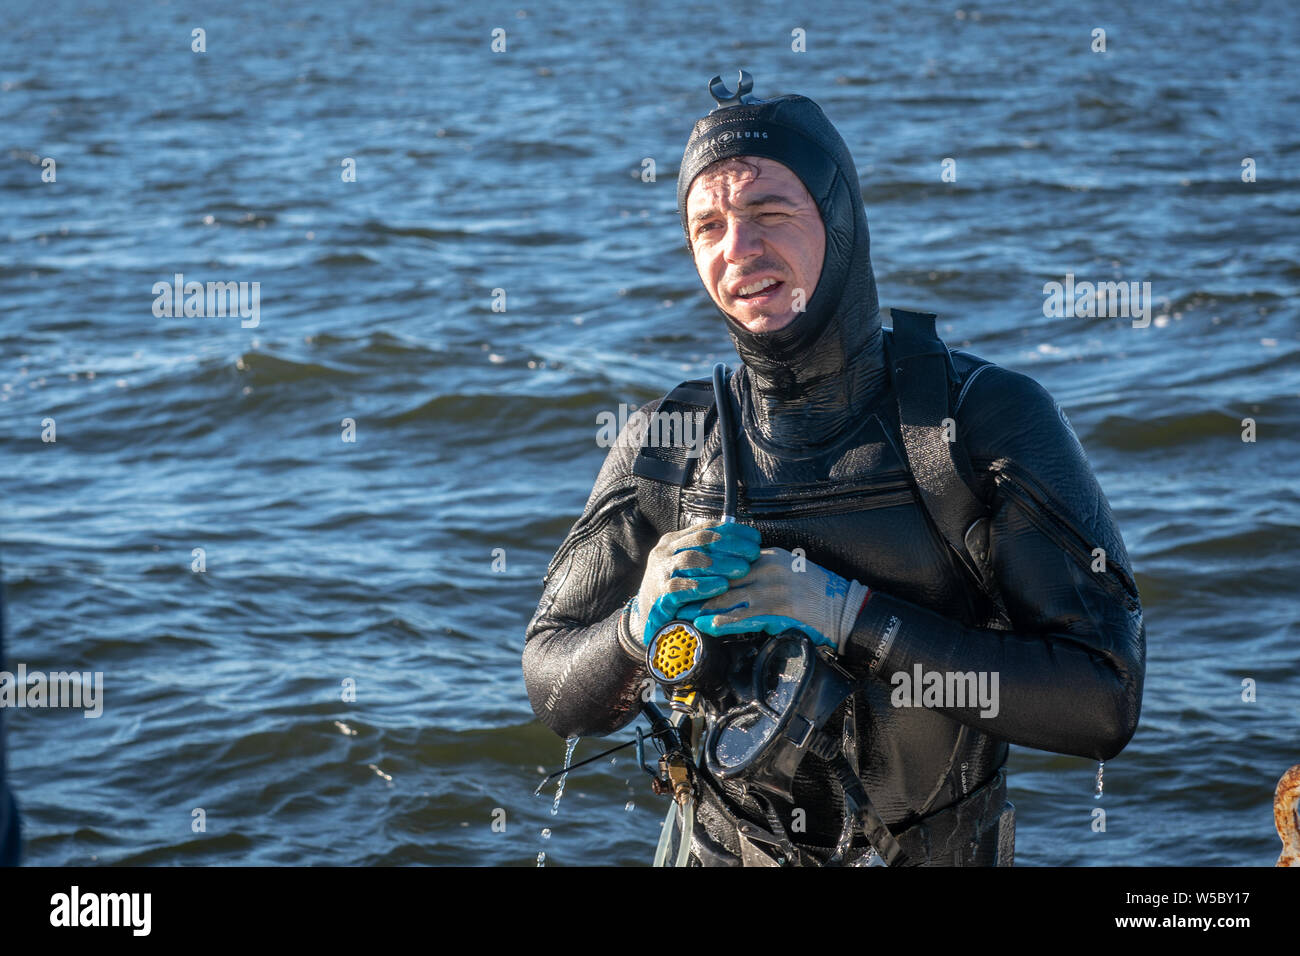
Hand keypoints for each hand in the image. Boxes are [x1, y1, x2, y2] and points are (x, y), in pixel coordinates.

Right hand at [629, 522, 761, 646]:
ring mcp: (660, 572)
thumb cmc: (676, 591)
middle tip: (753, 554)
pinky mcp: (659, 595)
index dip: (734, 531)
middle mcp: (665, 552)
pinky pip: (681, 587)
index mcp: (674, 541)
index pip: (707, 528)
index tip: (755, 538)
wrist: (647, 616)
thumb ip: (709, 555)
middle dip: (731, 545)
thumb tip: (745, 546)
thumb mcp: (689, 568)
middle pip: (701, 540)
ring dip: (720, 563)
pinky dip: (702, 586)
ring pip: (691, 560)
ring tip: (741, 569)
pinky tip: (721, 586)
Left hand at [688, 547, 870, 651]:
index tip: (687, 579)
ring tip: (683, 614)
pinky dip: (722, 620)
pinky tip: (707, 625)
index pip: (727, 562)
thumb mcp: (786, 571)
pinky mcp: (777, 608)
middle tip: (675, 598)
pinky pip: (743, 615)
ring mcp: (771, 588)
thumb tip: (734, 583)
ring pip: (727, 597)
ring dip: (702, 607)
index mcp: (766, 556)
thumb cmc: (816, 592)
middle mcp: (766, 568)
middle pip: (722, 578)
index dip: (705, 572)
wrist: (844, 607)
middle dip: (697, 589)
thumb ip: (761, 573)